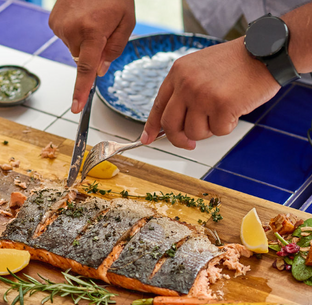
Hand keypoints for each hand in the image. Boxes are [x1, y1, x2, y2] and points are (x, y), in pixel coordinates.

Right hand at [49, 0, 134, 112]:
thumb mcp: (126, 21)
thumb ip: (114, 50)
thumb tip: (99, 71)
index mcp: (94, 32)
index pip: (86, 71)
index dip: (81, 91)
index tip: (76, 108)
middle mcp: (73, 30)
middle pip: (82, 59)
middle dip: (92, 52)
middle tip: (101, 28)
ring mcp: (60, 25)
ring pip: (73, 49)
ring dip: (83, 40)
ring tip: (90, 18)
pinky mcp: (53, 21)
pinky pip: (65, 38)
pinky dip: (74, 32)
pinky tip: (80, 17)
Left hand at [140, 37, 280, 148]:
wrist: (266, 51)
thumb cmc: (237, 62)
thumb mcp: (200, 68)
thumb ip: (184, 90)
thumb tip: (172, 122)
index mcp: (178, 72)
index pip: (158, 106)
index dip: (152, 126)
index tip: (147, 139)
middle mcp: (186, 83)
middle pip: (170, 124)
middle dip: (178, 139)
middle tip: (189, 143)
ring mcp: (201, 94)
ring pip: (194, 132)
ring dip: (209, 129)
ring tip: (222, 111)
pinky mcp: (220, 106)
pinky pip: (218, 131)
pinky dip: (228, 126)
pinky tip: (235, 108)